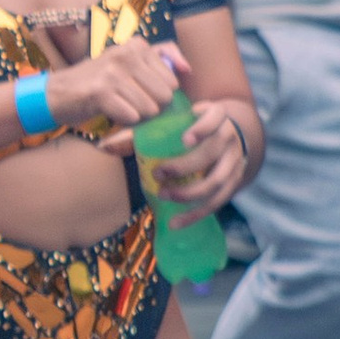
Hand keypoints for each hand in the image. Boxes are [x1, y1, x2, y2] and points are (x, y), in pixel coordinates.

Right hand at [41, 35, 185, 139]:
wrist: (58, 93)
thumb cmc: (99, 81)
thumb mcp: (129, 62)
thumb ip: (161, 59)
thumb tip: (187, 69)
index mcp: (137, 45)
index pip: (173, 80)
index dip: (160, 94)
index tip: (142, 92)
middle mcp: (126, 54)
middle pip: (164, 96)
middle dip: (152, 108)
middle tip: (131, 103)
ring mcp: (112, 72)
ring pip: (149, 109)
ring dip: (137, 117)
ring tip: (120, 107)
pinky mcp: (100, 92)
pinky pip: (131, 117)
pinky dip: (123, 122)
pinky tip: (111, 113)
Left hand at [142, 97, 257, 213]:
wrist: (224, 135)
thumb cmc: (190, 126)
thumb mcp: (175, 121)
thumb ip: (144, 129)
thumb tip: (104, 146)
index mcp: (216, 115)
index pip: (215, 117)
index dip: (202, 128)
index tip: (185, 140)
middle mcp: (229, 137)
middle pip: (211, 153)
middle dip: (185, 166)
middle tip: (159, 174)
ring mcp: (234, 161)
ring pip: (217, 181)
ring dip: (190, 193)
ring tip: (164, 196)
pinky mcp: (234, 182)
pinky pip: (217, 201)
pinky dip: (196, 214)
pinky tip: (176, 223)